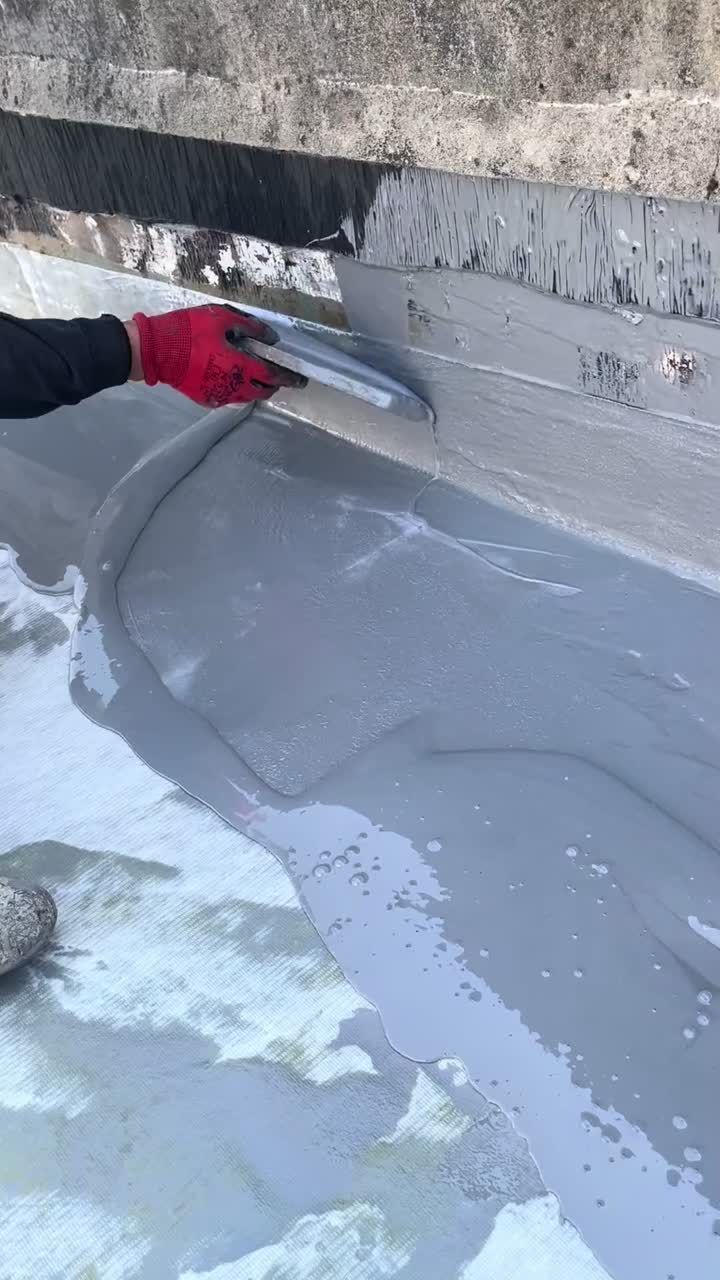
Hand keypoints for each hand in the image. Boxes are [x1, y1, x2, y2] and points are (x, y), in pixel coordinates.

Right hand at [130, 305, 305, 406]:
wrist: (154, 350)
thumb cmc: (188, 330)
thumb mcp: (221, 318)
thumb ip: (250, 327)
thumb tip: (270, 337)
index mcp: (240, 367)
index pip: (273, 376)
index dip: (289, 378)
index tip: (301, 379)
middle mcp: (233, 387)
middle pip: (262, 392)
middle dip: (273, 385)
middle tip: (277, 374)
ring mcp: (219, 397)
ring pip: (246, 397)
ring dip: (254, 387)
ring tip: (254, 373)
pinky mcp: (206, 400)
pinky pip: (229, 397)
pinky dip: (236, 388)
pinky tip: (231, 375)